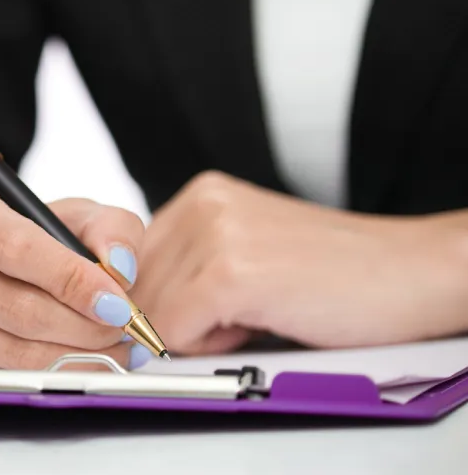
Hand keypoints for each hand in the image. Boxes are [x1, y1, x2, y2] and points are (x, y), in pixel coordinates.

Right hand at [0, 185, 156, 369]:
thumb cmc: (17, 236)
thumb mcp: (65, 214)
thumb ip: (107, 229)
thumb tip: (121, 269)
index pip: (17, 249)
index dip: (72, 281)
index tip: (118, 304)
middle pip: (16, 308)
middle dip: (83, 327)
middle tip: (124, 331)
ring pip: (10, 350)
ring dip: (73, 357)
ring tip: (112, 350)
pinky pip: (0, 374)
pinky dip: (47, 374)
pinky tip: (76, 362)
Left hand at [132, 171, 467, 355]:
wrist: (410, 273)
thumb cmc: (336, 273)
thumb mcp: (245, 250)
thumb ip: (186, 267)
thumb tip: (128, 309)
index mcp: (201, 194)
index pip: (128, 260)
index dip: (152, 300)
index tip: (185, 315)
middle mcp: (201, 203)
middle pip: (134, 287)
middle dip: (174, 318)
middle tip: (239, 313)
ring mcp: (215, 234)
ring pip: (151, 313)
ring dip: (198, 333)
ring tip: (259, 311)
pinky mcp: (230, 273)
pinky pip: (175, 333)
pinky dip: (210, 345)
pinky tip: (261, 321)